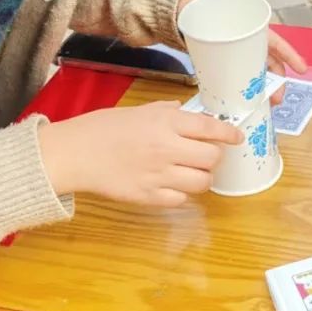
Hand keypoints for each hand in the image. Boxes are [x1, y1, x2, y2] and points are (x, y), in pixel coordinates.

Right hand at [38, 101, 242, 206]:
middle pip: (212, 158)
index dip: (229, 133)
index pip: (211, 129)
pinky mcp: (148, 197)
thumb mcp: (139, 110)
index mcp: (166, 122)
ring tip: (191, 172)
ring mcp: (159, 175)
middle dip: (214, 157)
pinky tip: (171, 185)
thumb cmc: (104, 128)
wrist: (75, 154)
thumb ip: (168, 112)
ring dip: (201, 177)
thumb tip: (187, 112)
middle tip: (205, 155)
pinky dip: (182, 194)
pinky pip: (181, 200)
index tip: (237, 137)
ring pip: (202, 182)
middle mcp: (167, 148)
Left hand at [177, 0, 307, 102]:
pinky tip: (250, 101)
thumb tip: (205, 43)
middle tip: (277, 99)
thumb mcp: (218, 25)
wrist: (200, 15)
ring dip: (265, 90)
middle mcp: (254, 45)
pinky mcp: (236, 64)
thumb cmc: (214, 16)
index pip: (277, 43)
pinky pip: (247, 77)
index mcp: (256, 32)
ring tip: (264, 104)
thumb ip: (215, 34)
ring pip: (261, 74)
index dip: (291, 56)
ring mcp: (246, 55)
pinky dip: (250, 90)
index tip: (302, 70)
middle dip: (277, 83)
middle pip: (272, 65)